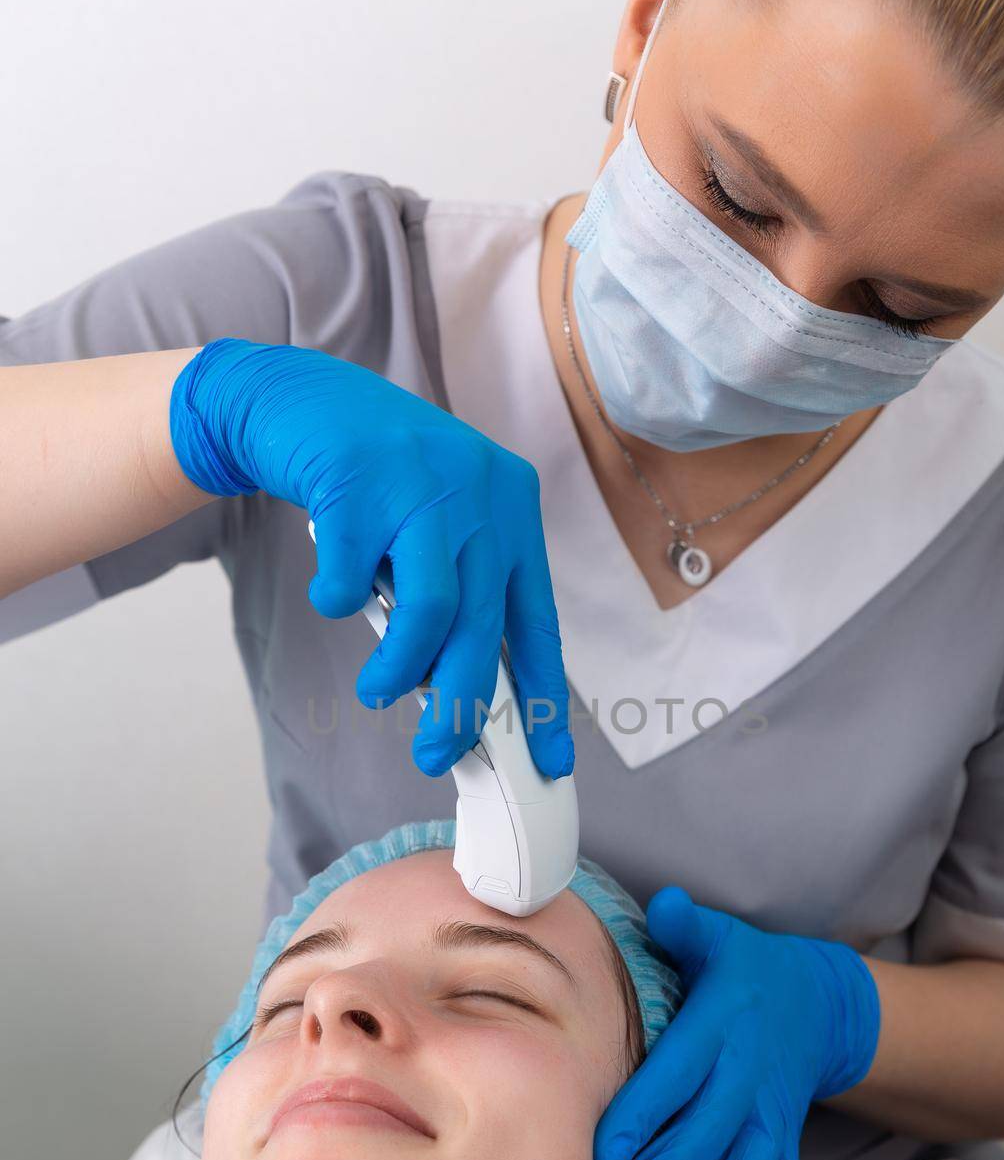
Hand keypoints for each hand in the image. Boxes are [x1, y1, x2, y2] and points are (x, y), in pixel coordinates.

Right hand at [169, 338, 572, 778]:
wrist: (300, 399)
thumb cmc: (375, 481)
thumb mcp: (437, 524)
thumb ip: (459, 590)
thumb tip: (460, 691)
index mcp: (512, 508)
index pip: (537, 620)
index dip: (544, 696)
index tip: (548, 761)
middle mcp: (479, 491)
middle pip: (482, 627)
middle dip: (459, 705)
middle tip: (436, 754)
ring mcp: (421, 482)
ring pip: (430, 610)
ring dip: (400, 668)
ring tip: (377, 692)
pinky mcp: (359, 480)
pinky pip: (353, 579)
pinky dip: (340, 603)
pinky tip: (333, 594)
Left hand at [592, 887, 880, 1159]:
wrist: (820, 1003)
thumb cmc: (744, 971)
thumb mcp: (720, 940)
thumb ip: (687, 928)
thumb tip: (664, 903)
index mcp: (722, 1027)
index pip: (678, 1073)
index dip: (643, 1112)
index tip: (603, 1152)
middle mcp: (747, 1079)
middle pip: (701, 1138)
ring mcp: (770, 1117)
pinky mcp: (784, 1143)